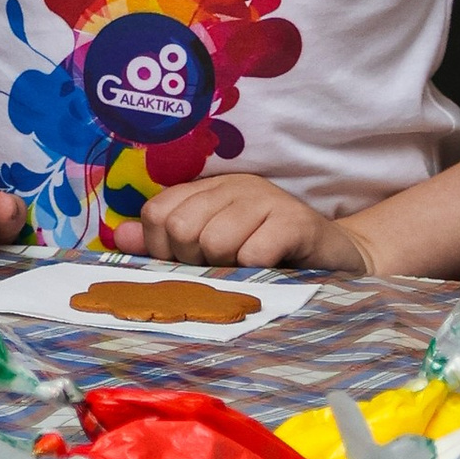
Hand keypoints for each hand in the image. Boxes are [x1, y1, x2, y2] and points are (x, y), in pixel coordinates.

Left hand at [107, 172, 375, 274]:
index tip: (190, 264)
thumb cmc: (271, 259)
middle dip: (193, 261)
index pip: (158, 212)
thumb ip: (168, 243)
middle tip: (221, 269)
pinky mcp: (296, 222)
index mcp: (212, 188)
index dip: (163, 248)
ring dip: (226, 269)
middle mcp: (237, 186)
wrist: (340, 261)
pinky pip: (252, 253)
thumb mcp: (214, 251)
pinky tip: (270, 271)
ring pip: (214, 240)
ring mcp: (267, 200)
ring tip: (248, 270)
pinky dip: (255, 272)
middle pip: (181, 226)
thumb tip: (119, 236)